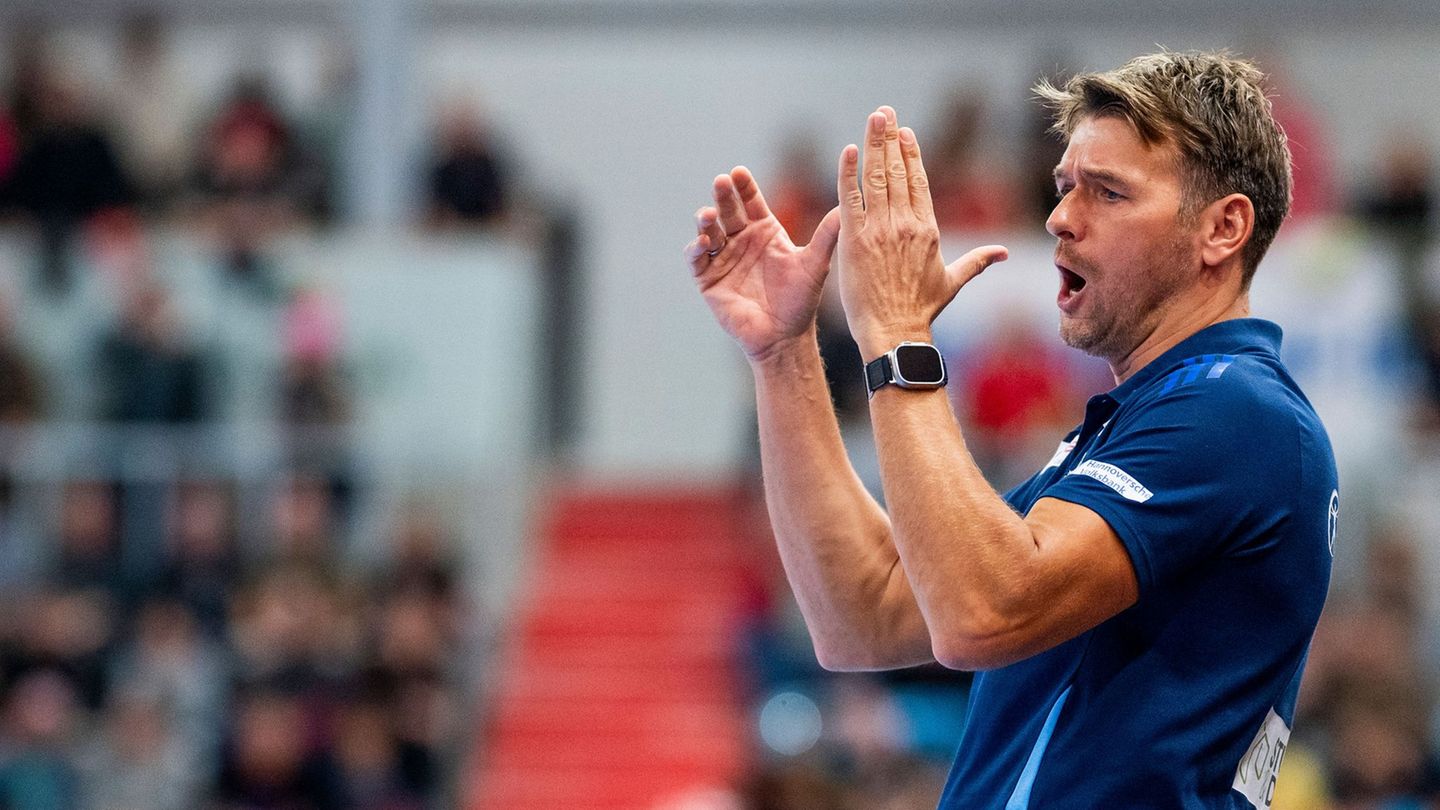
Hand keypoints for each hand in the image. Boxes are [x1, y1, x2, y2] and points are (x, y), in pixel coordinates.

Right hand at [685, 167, 840, 361]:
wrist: (784, 337)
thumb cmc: (801, 301)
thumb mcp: (816, 264)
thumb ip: (827, 235)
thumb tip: (848, 207)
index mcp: (764, 232)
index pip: (750, 202)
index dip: (744, 187)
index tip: (738, 172)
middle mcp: (742, 241)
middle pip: (728, 211)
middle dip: (723, 195)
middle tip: (720, 182)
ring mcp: (723, 259)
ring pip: (709, 231)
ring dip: (705, 220)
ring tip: (707, 215)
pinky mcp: (708, 280)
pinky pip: (696, 260)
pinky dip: (696, 249)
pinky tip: (703, 243)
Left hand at [836, 107, 1007, 359]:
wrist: (896, 331)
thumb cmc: (921, 311)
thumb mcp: (952, 281)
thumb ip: (977, 262)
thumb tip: (1003, 254)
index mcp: (928, 229)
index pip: (919, 182)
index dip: (911, 154)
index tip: (905, 133)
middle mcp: (906, 223)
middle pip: (897, 171)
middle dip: (891, 138)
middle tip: (884, 112)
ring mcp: (880, 229)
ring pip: (876, 177)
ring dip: (874, 144)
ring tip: (873, 119)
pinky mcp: (855, 238)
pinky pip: (850, 198)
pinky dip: (848, 173)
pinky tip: (848, 151)